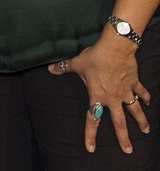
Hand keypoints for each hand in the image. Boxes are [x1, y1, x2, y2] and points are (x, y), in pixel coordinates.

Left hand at [49, 32, 150, 153]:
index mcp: (97, 96)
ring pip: (134, 110)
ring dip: (140, 120)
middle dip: (123, 137)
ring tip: (145, 131)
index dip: (90, 134)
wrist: (114, 48)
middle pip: (119, 122)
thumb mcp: (77, 64)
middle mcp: (113, 98)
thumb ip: (63, 68)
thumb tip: (50, 69)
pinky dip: (145, 97)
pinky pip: (141, 92)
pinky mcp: (134, 83)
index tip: (91, 148)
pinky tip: (148, 102)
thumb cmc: (94, 58)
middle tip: (128, 150)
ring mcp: (125, 91)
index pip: (92, 119)